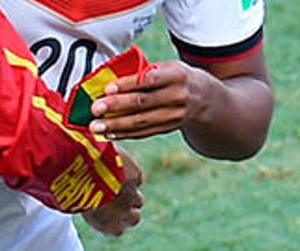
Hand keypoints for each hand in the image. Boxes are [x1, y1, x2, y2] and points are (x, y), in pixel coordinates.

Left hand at [81, 150, 143, 236]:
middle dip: (129, 211)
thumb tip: (82, 203)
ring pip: (139, 200)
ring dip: (130, 194)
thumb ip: (86, 207)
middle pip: (135, 218)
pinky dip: (130, 175)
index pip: (118, 231)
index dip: (115, 222)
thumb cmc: (73, 187)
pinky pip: (137, 179)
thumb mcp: (75, 203)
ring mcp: (132, 195)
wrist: (85, 168)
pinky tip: (118, 168)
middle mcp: (123, 214)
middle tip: (117, 201)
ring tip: (117, 185)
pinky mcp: (137, 177)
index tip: (107, 215)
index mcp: (107, 225)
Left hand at [89, 60, 211, 140]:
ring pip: (141, 122)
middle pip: (142, 102)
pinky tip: (108, 134)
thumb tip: (110, 80)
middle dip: (116, 106)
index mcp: (176, 75)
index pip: (149, 80)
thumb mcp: (168, 67)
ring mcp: (173, 115)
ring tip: (95, 126)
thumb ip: (145, 73)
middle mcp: (177, 96)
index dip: (127, 84)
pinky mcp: (167, 129)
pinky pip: (143, 133)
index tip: (107, 88)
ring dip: (115, 125)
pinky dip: (124, 134)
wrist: (205, 98)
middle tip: (95, 109)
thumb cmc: (176, 78)